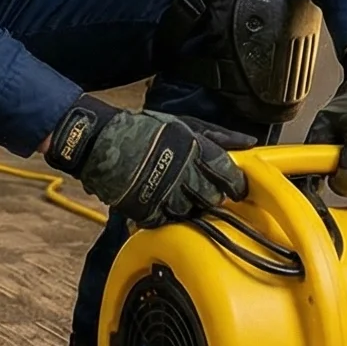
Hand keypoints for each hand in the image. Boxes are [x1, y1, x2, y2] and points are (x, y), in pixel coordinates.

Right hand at [41, 96, 248, 226]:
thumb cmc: (141, 129)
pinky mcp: (146, 209)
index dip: (234, 184)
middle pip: (212, 198)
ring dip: (190, 207)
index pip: (228, 175)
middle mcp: (183, 172)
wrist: (98, 141)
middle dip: (212, 196)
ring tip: (180, 196)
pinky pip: (167, 222)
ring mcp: (164, 193)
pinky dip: (168, 216)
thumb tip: (248, 143)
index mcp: (194, 148)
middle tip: (205, 191)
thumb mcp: (183, 123)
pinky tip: (163, 204)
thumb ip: (217, 135)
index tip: (234, 188)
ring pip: (192, 213)